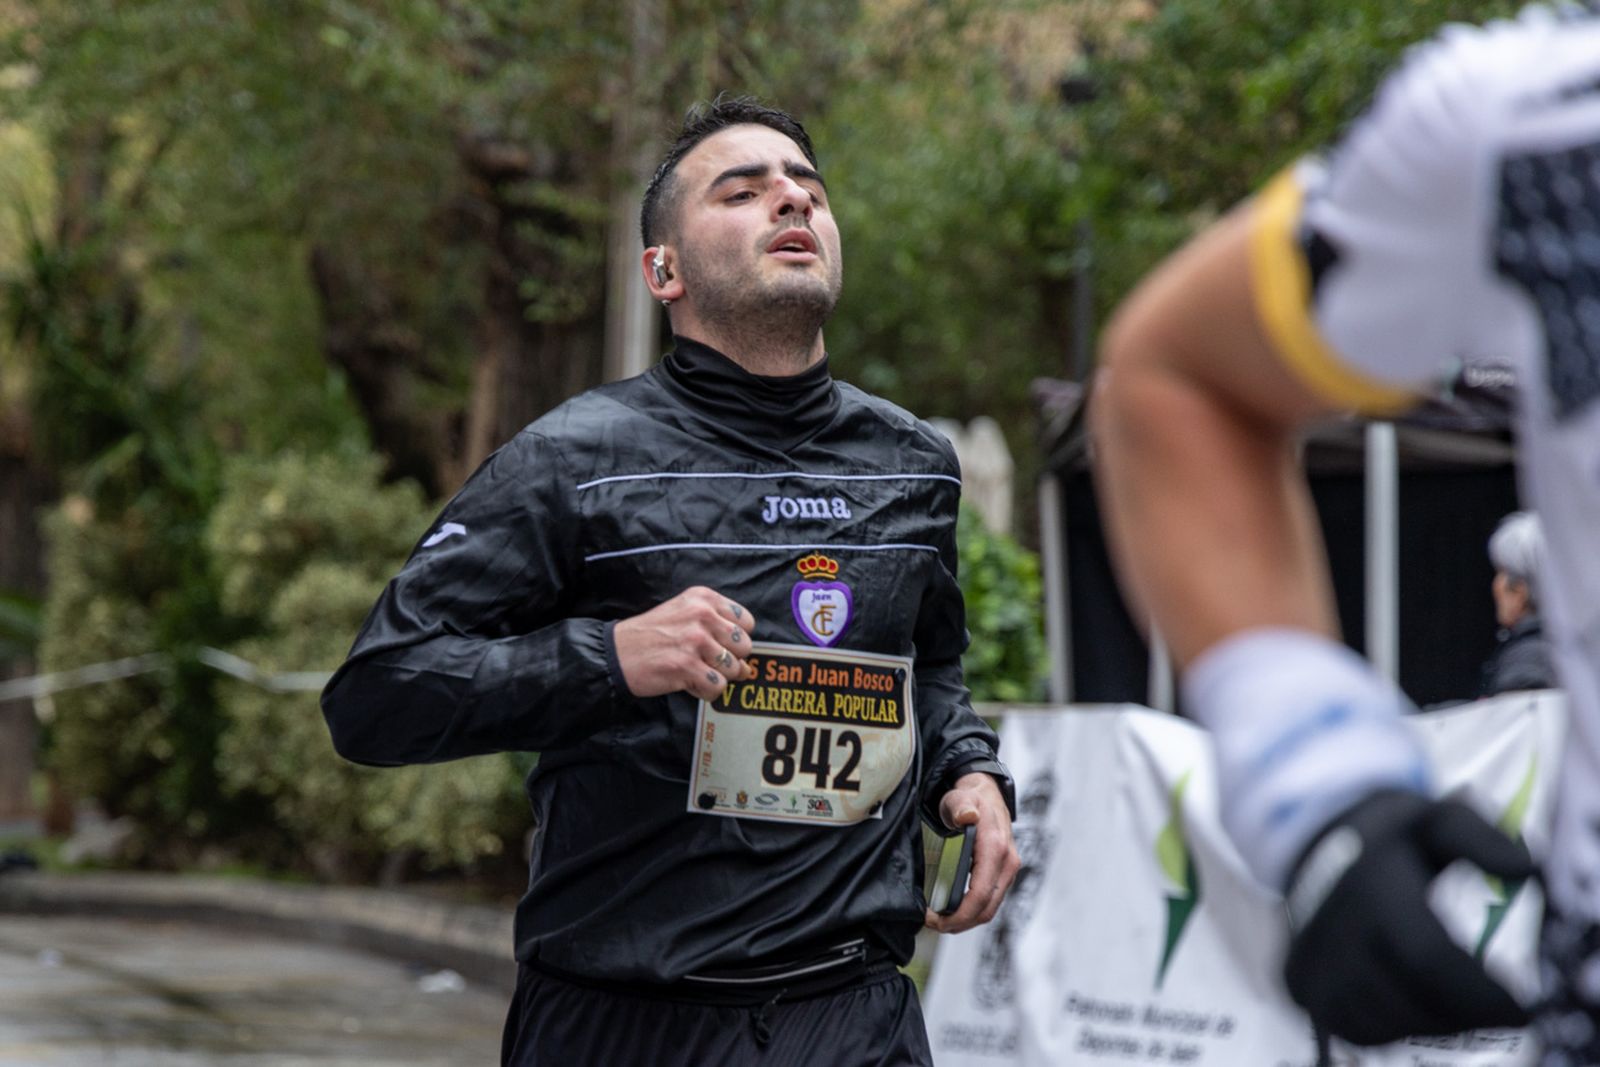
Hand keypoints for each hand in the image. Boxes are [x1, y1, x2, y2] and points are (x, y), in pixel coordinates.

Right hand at [613, 586, 757, 700]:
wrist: (615, 653)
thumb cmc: (650, 636)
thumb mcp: (685, 617)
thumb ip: (719, 634)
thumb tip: (748, 669)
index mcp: (704, 598)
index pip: (746, 622)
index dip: (735, 639)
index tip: (718, 645)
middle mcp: (702, 615)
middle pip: (744, 647)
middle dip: (728, 660)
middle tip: (704, 661)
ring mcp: (695, 640)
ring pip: (733, 669)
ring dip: (715, 677)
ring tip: (693, 671)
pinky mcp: (687, 666)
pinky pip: (717, 687)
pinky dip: (705, 691)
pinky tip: (688, 682)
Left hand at [924, 772, 1019, 933]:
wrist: (987, 794)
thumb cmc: (971, 799)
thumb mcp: (960, 798)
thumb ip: (960, 807)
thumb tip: (967, 816)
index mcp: (996, 848)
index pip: (980, 894)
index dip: (958, 913)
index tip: (934, 918)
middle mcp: (1007, 863)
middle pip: (986, 909)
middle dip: (958, 923)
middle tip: (932, 924)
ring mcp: (1007, 870)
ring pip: (989, 909)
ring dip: (965, 921)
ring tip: (940, 921)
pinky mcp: (1003, 874)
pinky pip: (990, 901)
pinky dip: (972, 911)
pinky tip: (953, 910)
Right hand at [1284, 790, 1535, 1045]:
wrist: (1310, 845)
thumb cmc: (1390, 838)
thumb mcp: (1436, 819)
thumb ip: (1481, 837)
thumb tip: (1521, 870)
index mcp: (1369, 887)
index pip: (1428, 958)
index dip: (1479, 994)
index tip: (1520, 1007)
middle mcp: (1331, 932)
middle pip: (1411, 1001)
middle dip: (1464, 1014)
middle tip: (1496, 1009)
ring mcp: (1310, 964)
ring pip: (1386, 1023)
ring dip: (1431, 1021)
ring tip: (1456, 1001)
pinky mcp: (1300, 989)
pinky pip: (1358, 1030)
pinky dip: (1394, 1025)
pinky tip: (1414, 1002)